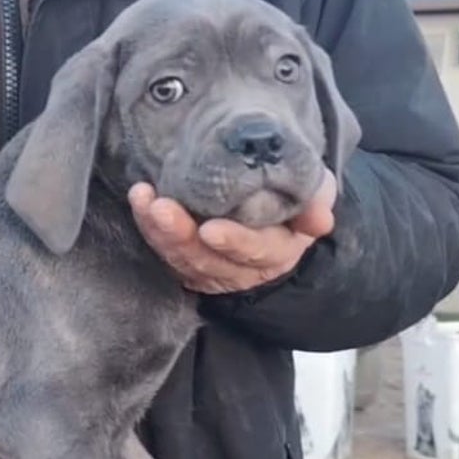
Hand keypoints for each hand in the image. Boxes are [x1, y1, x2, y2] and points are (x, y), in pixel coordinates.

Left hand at [129, 170, 336, 293]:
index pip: (255, 251)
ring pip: (180, 257)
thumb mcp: (314, 191)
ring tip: (144, 199)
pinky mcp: (184, 260)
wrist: (269, 200)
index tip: (210, 229)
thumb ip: (317, 200)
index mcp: (277, 252)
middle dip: (181, 235)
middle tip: (161, 208)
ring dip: (158, 230)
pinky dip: (148, 228)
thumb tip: (320, 220)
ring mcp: (208, 268)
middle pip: (207, 259)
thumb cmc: (292, 193)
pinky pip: (163, 249)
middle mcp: (239, 268)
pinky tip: (139, 201)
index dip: (234, 242)